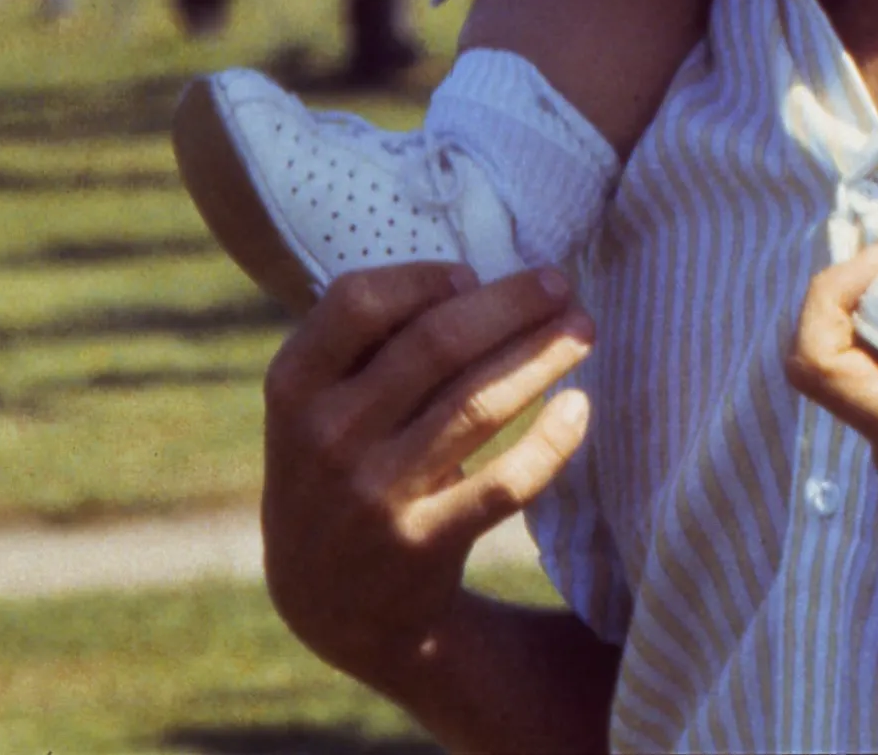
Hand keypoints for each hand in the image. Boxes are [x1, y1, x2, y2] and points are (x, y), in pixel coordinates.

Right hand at [258, 260, 595, 704]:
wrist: (329, 602)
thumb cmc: (336, 466)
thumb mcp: (313, 406)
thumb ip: (365, 344)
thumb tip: (473, 278)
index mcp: (294, 386)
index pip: (357, 302)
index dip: (423, 278)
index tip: (471, 275)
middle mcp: (328, 437)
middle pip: (436, 344)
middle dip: (511, 304)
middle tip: (561, 284)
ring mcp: (375, 493)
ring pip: (478, 404)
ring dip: (543, 355)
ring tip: (584, 328)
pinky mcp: (424, 542)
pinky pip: (505, 483)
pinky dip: (551, 442)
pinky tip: (579, 407)